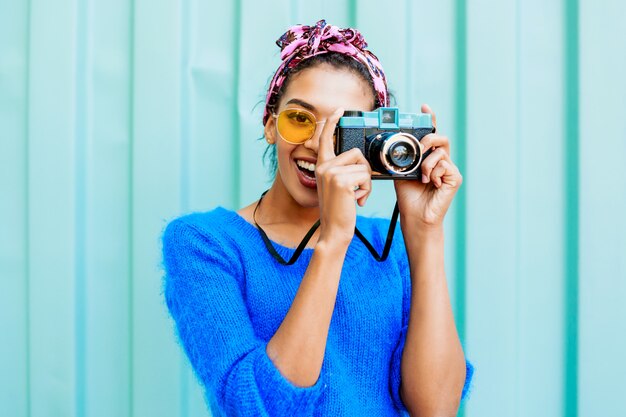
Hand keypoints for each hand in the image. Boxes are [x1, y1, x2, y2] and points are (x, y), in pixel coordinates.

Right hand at [315, 108, 372, 245]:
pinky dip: (367, 190)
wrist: (334, 231)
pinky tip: (357, 200)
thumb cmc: (339, 210)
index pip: (326, 138)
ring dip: (366, 182)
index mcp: (321, 166)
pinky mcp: (341, 181)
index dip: (332, 122)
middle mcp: (323, 166)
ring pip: (363, 165)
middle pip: (355, 153)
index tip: (339, 109)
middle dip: (364, 171)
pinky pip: (365, 177)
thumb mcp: (337, 186)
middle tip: (357, 190)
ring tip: (356, 196)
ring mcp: (331, 172)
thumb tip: (359, 159)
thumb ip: (342, 170)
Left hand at [393, 104, 462, 229]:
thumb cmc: (409, 196)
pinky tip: (430, 183)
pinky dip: (433, 172)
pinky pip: (444, 165)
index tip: (424, 106)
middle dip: (428, 139)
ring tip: (421, 177)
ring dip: (426, 163)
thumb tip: (398, 144)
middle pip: (440, 138)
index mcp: (428, 157)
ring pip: (440, 152)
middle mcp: (441, 161)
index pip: (431, 134)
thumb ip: (403, 158)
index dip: (431, 118)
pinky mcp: (455, 178)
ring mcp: (449, 169)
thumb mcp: (401, 172)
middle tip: (418, 149)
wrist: (415, 216)